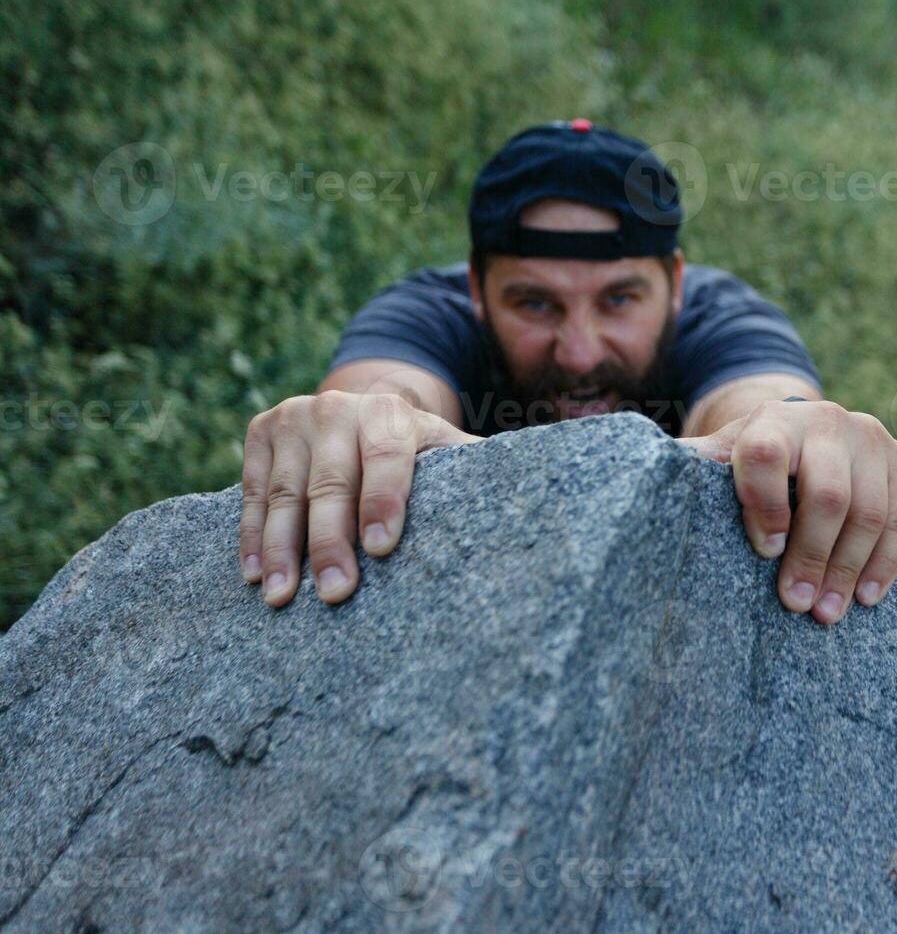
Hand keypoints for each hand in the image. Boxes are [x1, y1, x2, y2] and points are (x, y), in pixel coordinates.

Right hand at [239, 390, 475, 606]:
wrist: (359, 406)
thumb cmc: (414, 448)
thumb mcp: (446, 449)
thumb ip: (478, 469)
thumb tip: (540, 499)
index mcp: (392, 412)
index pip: (388, 456)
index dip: (384, 501)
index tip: (381, 550)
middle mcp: (338, 408)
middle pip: (331, 482)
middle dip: (331, 541)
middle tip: (335, 592)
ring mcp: (294, 416)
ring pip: (284, 491)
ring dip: (281, 547)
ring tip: (282, 596)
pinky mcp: (260, 432)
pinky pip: (250, 491)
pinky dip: (250, 535)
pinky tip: (255, 575)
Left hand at [684, 400, 896, 623]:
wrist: (803, 429)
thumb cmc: (750, 459)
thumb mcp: (719, 458)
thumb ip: (690, 472)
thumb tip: (640, 485)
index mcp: (772, 421)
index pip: (766, 458)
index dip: (764, 507)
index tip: (763, 552)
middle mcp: (824, 421)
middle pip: (828, 494)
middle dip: (812, 556)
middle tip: (797, 604)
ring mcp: (868, 438)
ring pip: (869, 511)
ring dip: (848, 569)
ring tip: (827, 613)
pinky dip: (883, 562)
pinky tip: (866, 596)